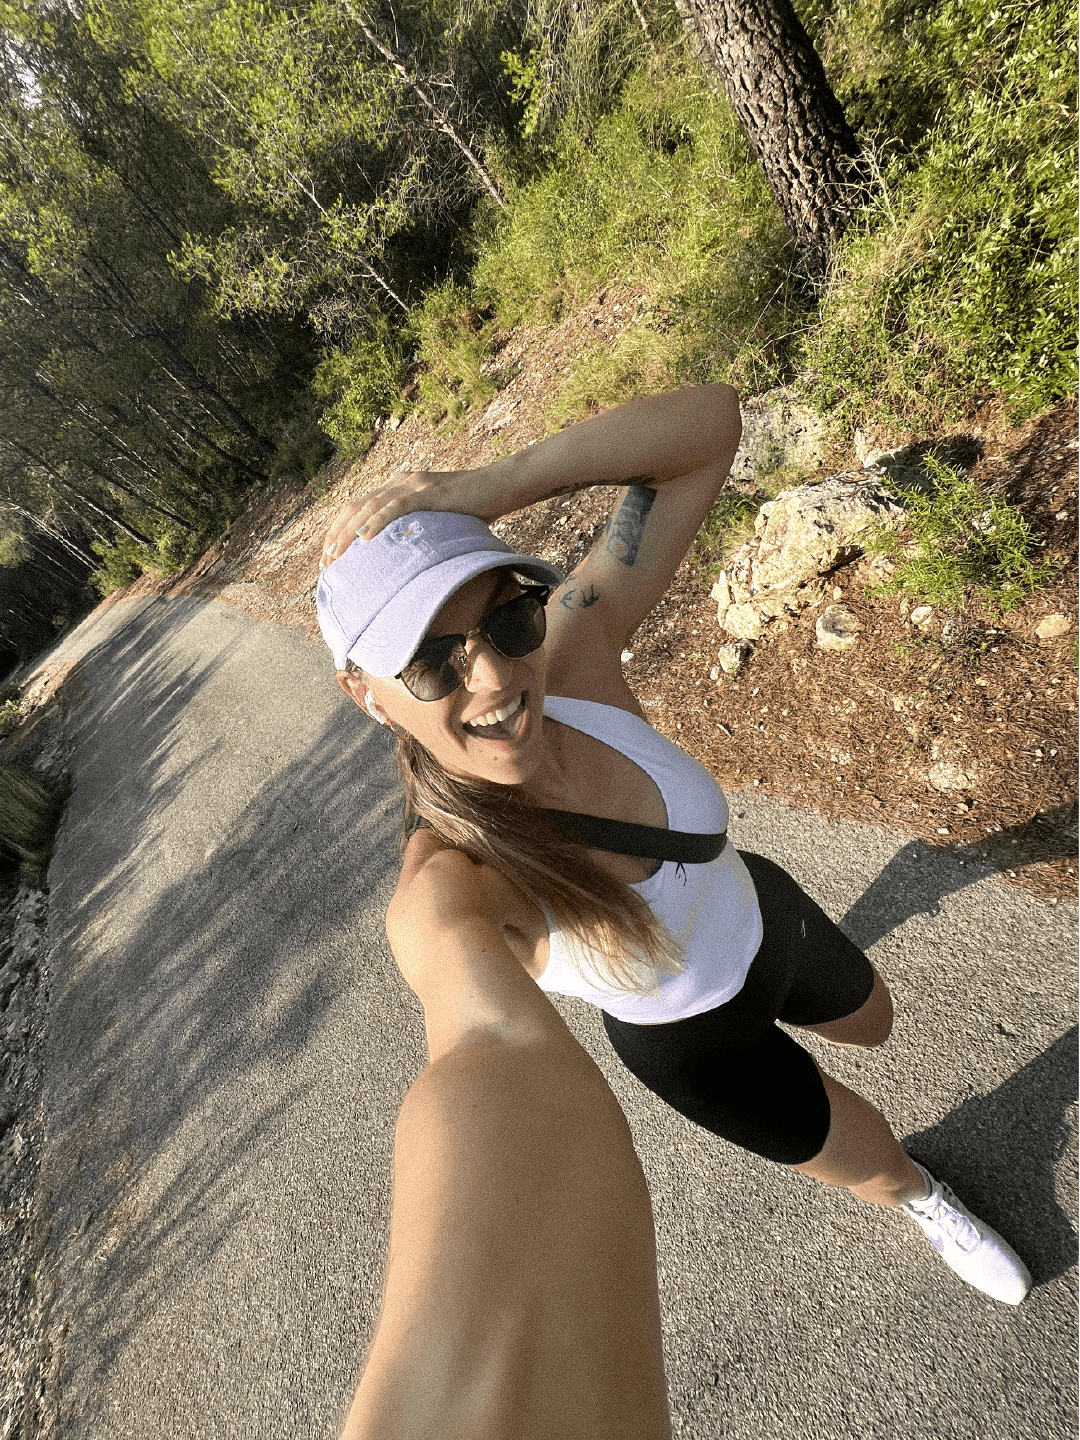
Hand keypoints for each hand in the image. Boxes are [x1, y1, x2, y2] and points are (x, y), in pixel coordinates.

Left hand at [320, 469, 498, 566]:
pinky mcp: (428, 492)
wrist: (500, 487)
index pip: (357, 508)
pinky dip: (377, 521)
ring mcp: (413, 485)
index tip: (329, 558)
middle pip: (355, 507)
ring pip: (369, 507)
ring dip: (348, 533)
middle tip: (325, 564)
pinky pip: (396, 506)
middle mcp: (399, 482)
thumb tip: (406, 560)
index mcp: (397, 488)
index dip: (338, 532)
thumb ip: (418, 530)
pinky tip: (364, 538)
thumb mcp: (438, 520)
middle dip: (336, 536)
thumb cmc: (474, 508)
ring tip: (336, 555)